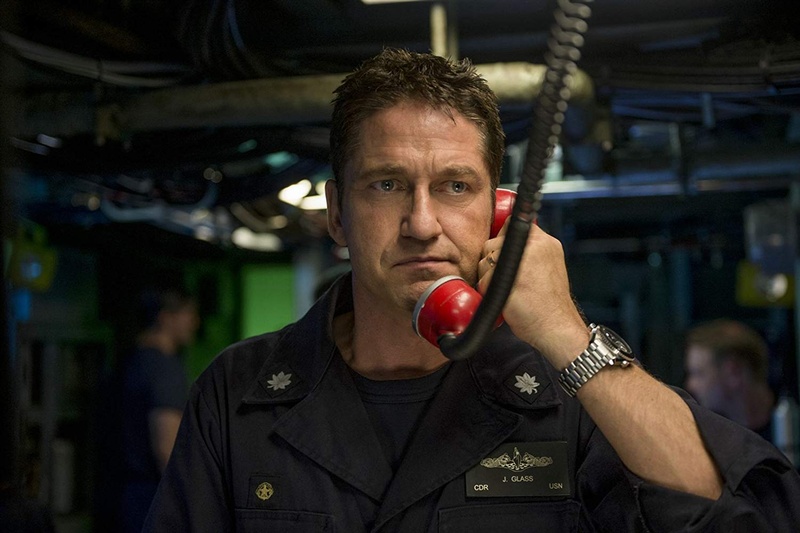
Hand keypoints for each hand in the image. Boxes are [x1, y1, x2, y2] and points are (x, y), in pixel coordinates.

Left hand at [477, 220, 588, 369]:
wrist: (558, 327)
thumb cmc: (549, 303)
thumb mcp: (549, 264)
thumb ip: (531, 250)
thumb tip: (504, 238)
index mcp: (545, 242)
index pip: (512, 224)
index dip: (501, 239)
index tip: (503, 254)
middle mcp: (534, 247)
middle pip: (491, 242)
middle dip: (491, 261)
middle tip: (508, 279)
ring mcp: (520, 262)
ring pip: (484, 261)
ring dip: (488, 276)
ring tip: (508, 290)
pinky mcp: (507, 279)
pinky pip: (483, 280)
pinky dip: (488, 292)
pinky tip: (505, 300)